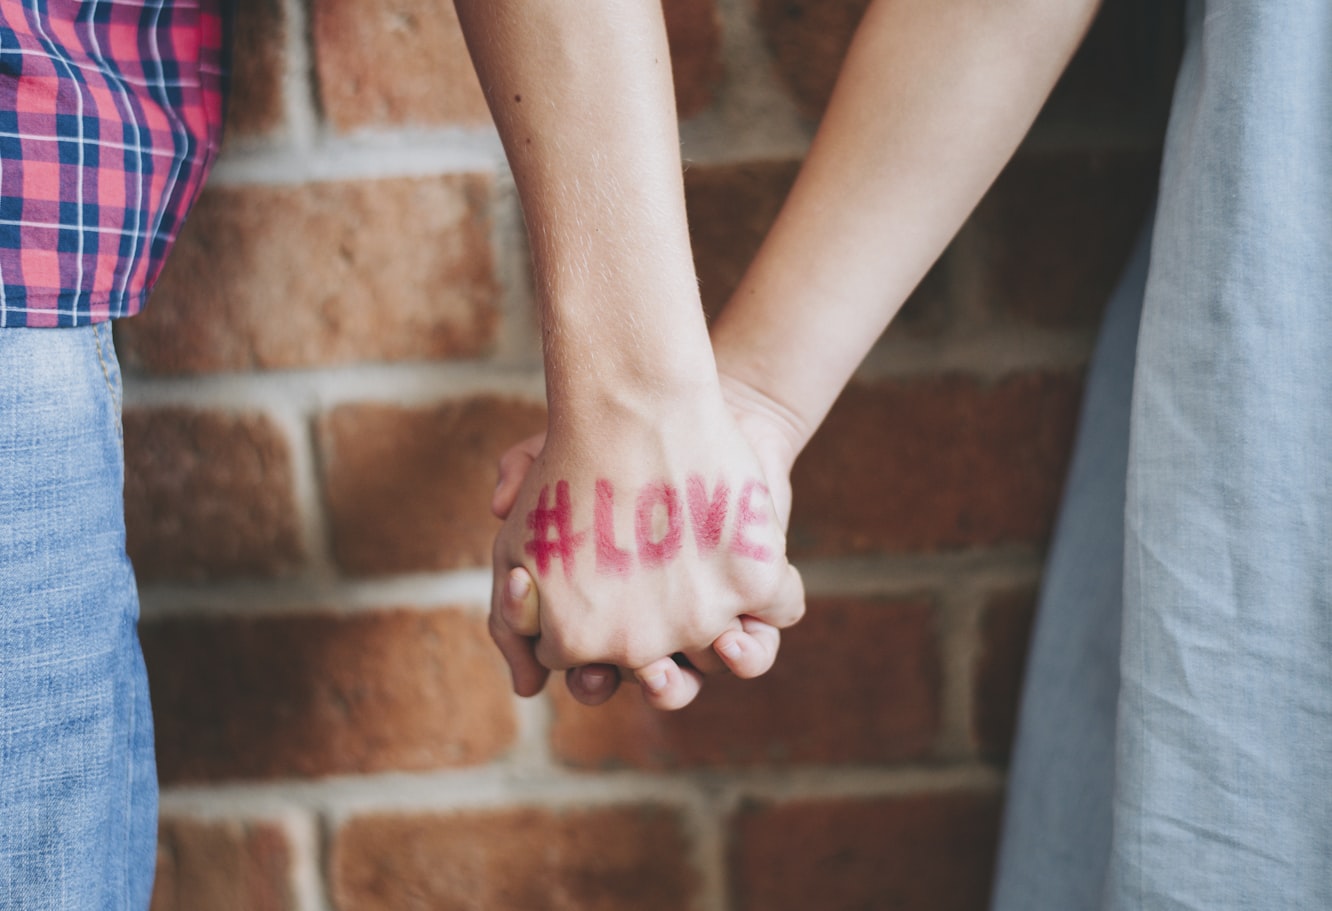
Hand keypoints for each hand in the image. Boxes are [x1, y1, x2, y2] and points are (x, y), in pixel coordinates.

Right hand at [488, 394, 803, 709]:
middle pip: (646, 685)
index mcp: (595, 612)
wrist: (692, 415)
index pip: (582, 667)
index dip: (581, 674)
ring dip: (688, 683)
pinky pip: (752, 649)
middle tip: (646, 674)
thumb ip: (520, 470)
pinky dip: (747, 652)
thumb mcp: (563, 445)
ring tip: (685, 662)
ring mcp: (702, 617)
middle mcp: (650, 625)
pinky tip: (737, 636)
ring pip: (696, 677)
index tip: (576, 663)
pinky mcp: (750, 600)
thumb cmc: (613, 439)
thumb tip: (497, 504)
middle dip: (647, 688)